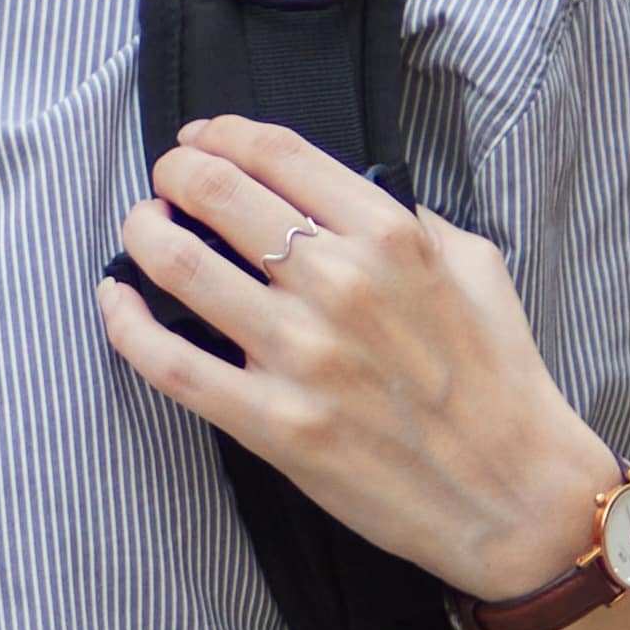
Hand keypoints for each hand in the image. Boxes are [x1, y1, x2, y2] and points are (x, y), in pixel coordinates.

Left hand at [97, 116, 629, 607]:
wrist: (514, 495)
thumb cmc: (499, 382)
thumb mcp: (476, 268)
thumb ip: (410, 220)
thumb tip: (346, 198)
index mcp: (391, 237)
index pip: (277, 154)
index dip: (222, 134)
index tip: (203, 139)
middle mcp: (339, 284)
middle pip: (218, 192)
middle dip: (177, 174)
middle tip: (168, 181)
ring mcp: (300, 356)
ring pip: (180, 266)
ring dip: (142, 235)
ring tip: (140, 230)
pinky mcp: (272, 424)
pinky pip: (170, 365)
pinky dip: (127, 325)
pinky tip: (115, 302)